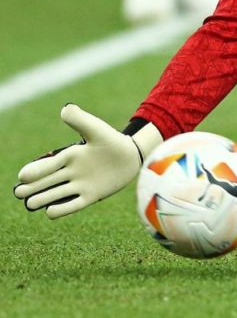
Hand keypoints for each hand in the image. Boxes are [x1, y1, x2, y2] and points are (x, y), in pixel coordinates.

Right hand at [13, 104, 162, 218]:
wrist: (132, 155)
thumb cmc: (112, 140)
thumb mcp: (96, 129)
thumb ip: (80, 120)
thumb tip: (65, 109)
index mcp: (69, 156)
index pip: (47, 165)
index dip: (35, 170)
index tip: (23, 175)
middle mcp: (71, 172)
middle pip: (47, 182)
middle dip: (32, 187)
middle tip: (19, 192)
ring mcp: (80, 185)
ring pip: (56, 194)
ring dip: (42, 199)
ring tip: (30, 203)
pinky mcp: (91, 196)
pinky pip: (74, 205)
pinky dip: (62, 209)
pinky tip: (50, 213)